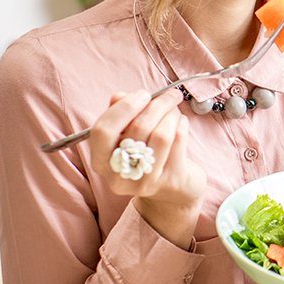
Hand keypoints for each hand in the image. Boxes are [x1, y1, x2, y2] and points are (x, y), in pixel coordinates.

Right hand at [89, 89, 206, 248]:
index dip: (124, 108)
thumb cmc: (145, 154)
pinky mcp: (170, 180)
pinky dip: (182, 124)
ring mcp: (145, 181)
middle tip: (169, 94)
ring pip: (161, 134)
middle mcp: (118, 176)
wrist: (172, 189)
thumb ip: (119, 114)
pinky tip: (181, 121)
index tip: (142, 94)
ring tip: (175, 108)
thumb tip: (120, 96)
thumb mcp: (126, 135)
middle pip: (137, 129)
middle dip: (157, 105)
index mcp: (101, 162)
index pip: (103, 131)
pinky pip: (178, 141)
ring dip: (171, 114)